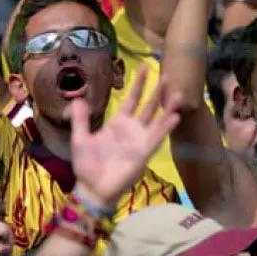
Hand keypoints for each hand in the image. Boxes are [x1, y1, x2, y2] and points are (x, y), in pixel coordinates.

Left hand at [71, 67, 180, 208]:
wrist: (91, 189)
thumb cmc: (87, 165)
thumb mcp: (80, 137)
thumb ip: (80, 119)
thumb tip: (77, 98)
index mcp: (118, 123)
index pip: (131, 99)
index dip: (138, 84)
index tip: (145, 67)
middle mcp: (132, 130)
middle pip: (148, 106)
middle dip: (157, 91)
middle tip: (168, 75)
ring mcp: (139, 141)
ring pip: (156, 120)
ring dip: (167, 107)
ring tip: (178, 93)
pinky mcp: (143, 153)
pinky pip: (156, 138)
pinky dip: (165, 127)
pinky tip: (175, 116)